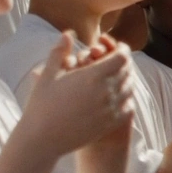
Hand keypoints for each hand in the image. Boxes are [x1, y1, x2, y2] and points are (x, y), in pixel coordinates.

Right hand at [19, 33, 136, 158]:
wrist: (42, 138)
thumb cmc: (41, 104)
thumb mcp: (48, 75)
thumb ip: (60, 52)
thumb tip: (68, 33)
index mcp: (93, 76)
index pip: (122, 57)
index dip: (122, 49)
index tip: (117, 47)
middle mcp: (106, 91)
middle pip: (128, 71)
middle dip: (124, 63)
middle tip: (118, 60)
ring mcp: (111, 108)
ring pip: (130, 88)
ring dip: (126, 80)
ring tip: (118, 76)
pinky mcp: (111, 123)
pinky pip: (128, 107)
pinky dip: (127, 99)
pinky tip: (118, 96)